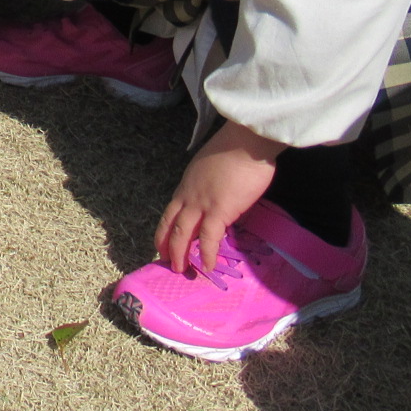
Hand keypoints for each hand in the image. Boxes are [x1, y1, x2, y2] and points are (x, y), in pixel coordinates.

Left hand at [154, 120, 285, 273]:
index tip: (164, 242)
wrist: (246, 140)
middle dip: (166, 245)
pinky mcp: (219, 210)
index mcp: (187, 184)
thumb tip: (216, 198)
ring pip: (182, 233)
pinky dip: (207, 254)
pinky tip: (207, 267)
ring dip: (180, 253)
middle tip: (166, 261)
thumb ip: (208, 184)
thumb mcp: (211, 167)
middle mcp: (188, 195)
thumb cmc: (236, 150)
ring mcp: (201, 203)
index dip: (166, 229)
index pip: (171, 211)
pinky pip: (209, 237)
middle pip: (170, 224)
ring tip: (180, 269)